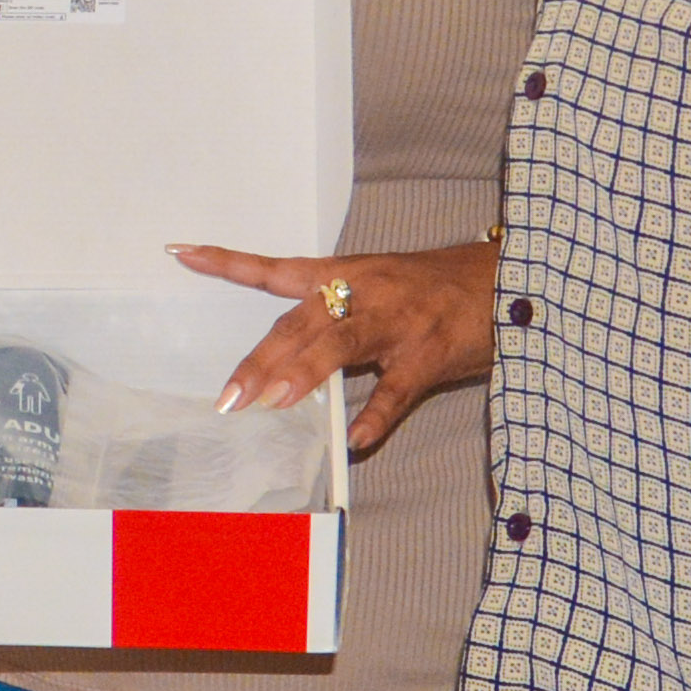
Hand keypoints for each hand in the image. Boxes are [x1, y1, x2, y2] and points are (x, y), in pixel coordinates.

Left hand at [176, 237, 501, 454]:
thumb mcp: (374, 288)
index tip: (183, 253)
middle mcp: (365, 293)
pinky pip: (399, 388)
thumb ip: (327, 317)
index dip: (230, 263)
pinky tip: (354, 437)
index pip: (275, 269)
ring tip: (273, 403)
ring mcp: (398, 323)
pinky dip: (377, 414)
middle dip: (262, 359)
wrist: (506, 281)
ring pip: (342, 344)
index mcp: (345, 274)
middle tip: (229, 396)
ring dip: (306, 373)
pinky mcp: (432, 354)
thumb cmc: (430, 289)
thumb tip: (277, 362)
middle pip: (300, 322)